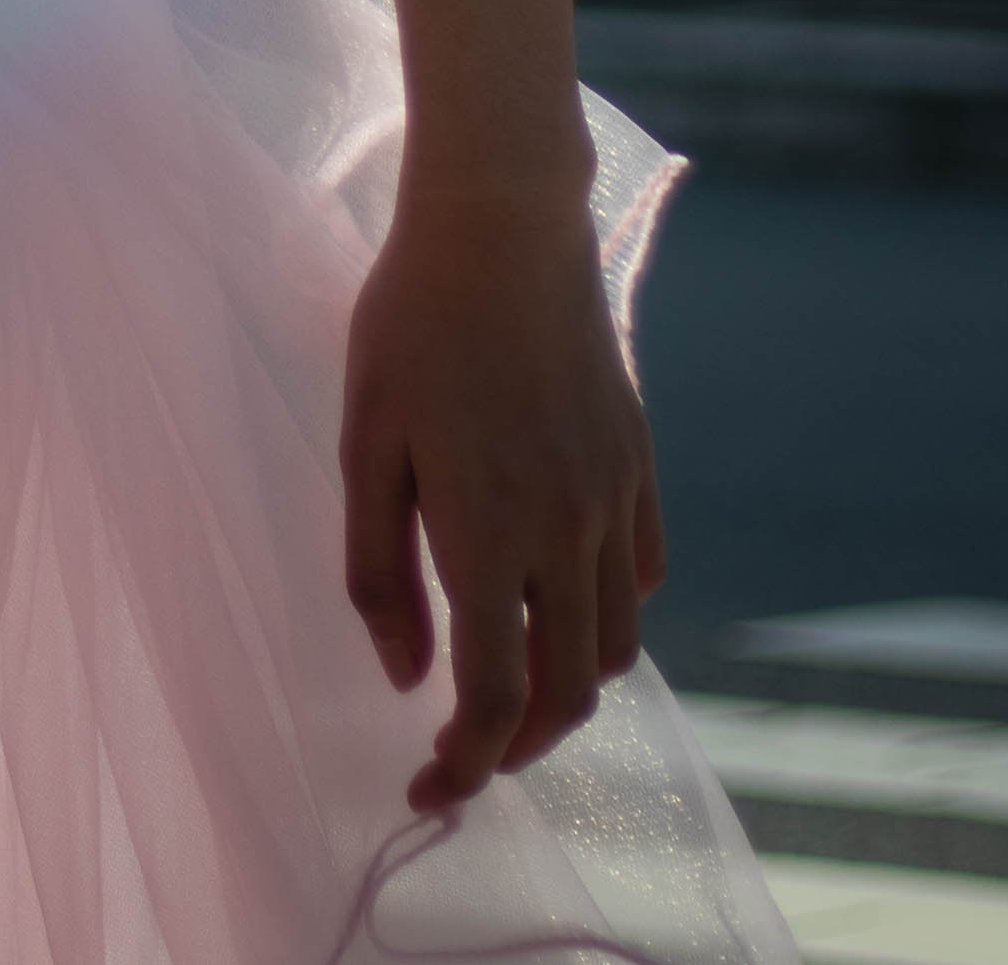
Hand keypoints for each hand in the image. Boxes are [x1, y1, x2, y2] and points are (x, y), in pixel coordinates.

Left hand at [340, 175, 664, 812]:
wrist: (504, 219)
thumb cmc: (413, 321)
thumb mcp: (364, 439)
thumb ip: (378, 567)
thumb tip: (405, 673)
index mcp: (490, 535)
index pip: (494, 699)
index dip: (463, 765)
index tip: (426, 788)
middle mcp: (568, 531)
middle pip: (567, 691)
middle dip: (517, 744)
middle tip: (465, 748)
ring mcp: (614, 495)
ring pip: (616, 642)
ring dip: (567, 684)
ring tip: (513, 676)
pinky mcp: (638, 457)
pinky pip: (642, 571)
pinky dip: (609, 610)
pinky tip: (561, 592)